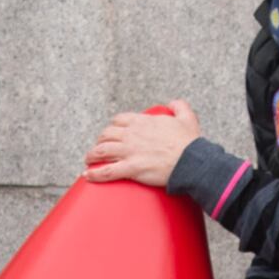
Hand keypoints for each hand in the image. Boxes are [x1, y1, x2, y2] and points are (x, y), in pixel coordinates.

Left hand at [82, 104, 200, 186]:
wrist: (191, 161)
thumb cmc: (189, 143)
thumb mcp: (187, 118)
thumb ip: (179, 106)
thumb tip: (173, 103)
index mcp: (142, 122)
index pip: (119, 120)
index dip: (112, 127)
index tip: (111, 133)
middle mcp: (132, 135)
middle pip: (106, 134)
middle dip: (100, 141)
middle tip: (99, 148)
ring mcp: (129, 151)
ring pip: (102, 151)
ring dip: (92, 155)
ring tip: (89, 160)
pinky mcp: (131, 168)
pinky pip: (107, 171)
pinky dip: (95, 174)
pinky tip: (88, 175)